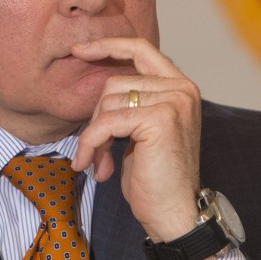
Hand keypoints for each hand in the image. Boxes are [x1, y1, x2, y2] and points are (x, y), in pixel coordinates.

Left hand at [69, 37, 201, 241]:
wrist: (174, 214)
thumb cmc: (155, 178)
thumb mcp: (142, 131)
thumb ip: (131, 102)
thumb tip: (99, 81)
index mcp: (180, 87)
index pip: (140, 48)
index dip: (107, 45)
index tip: (78, 50)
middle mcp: (182, 88)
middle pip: (115, 81)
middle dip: (96, 117)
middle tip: (94, 149)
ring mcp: (174, 101)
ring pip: (108, 101)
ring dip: (94, 136)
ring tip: (100, 162)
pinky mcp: (160, 119)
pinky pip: (106, 122)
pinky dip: (93, 144)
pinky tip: (97, 167)